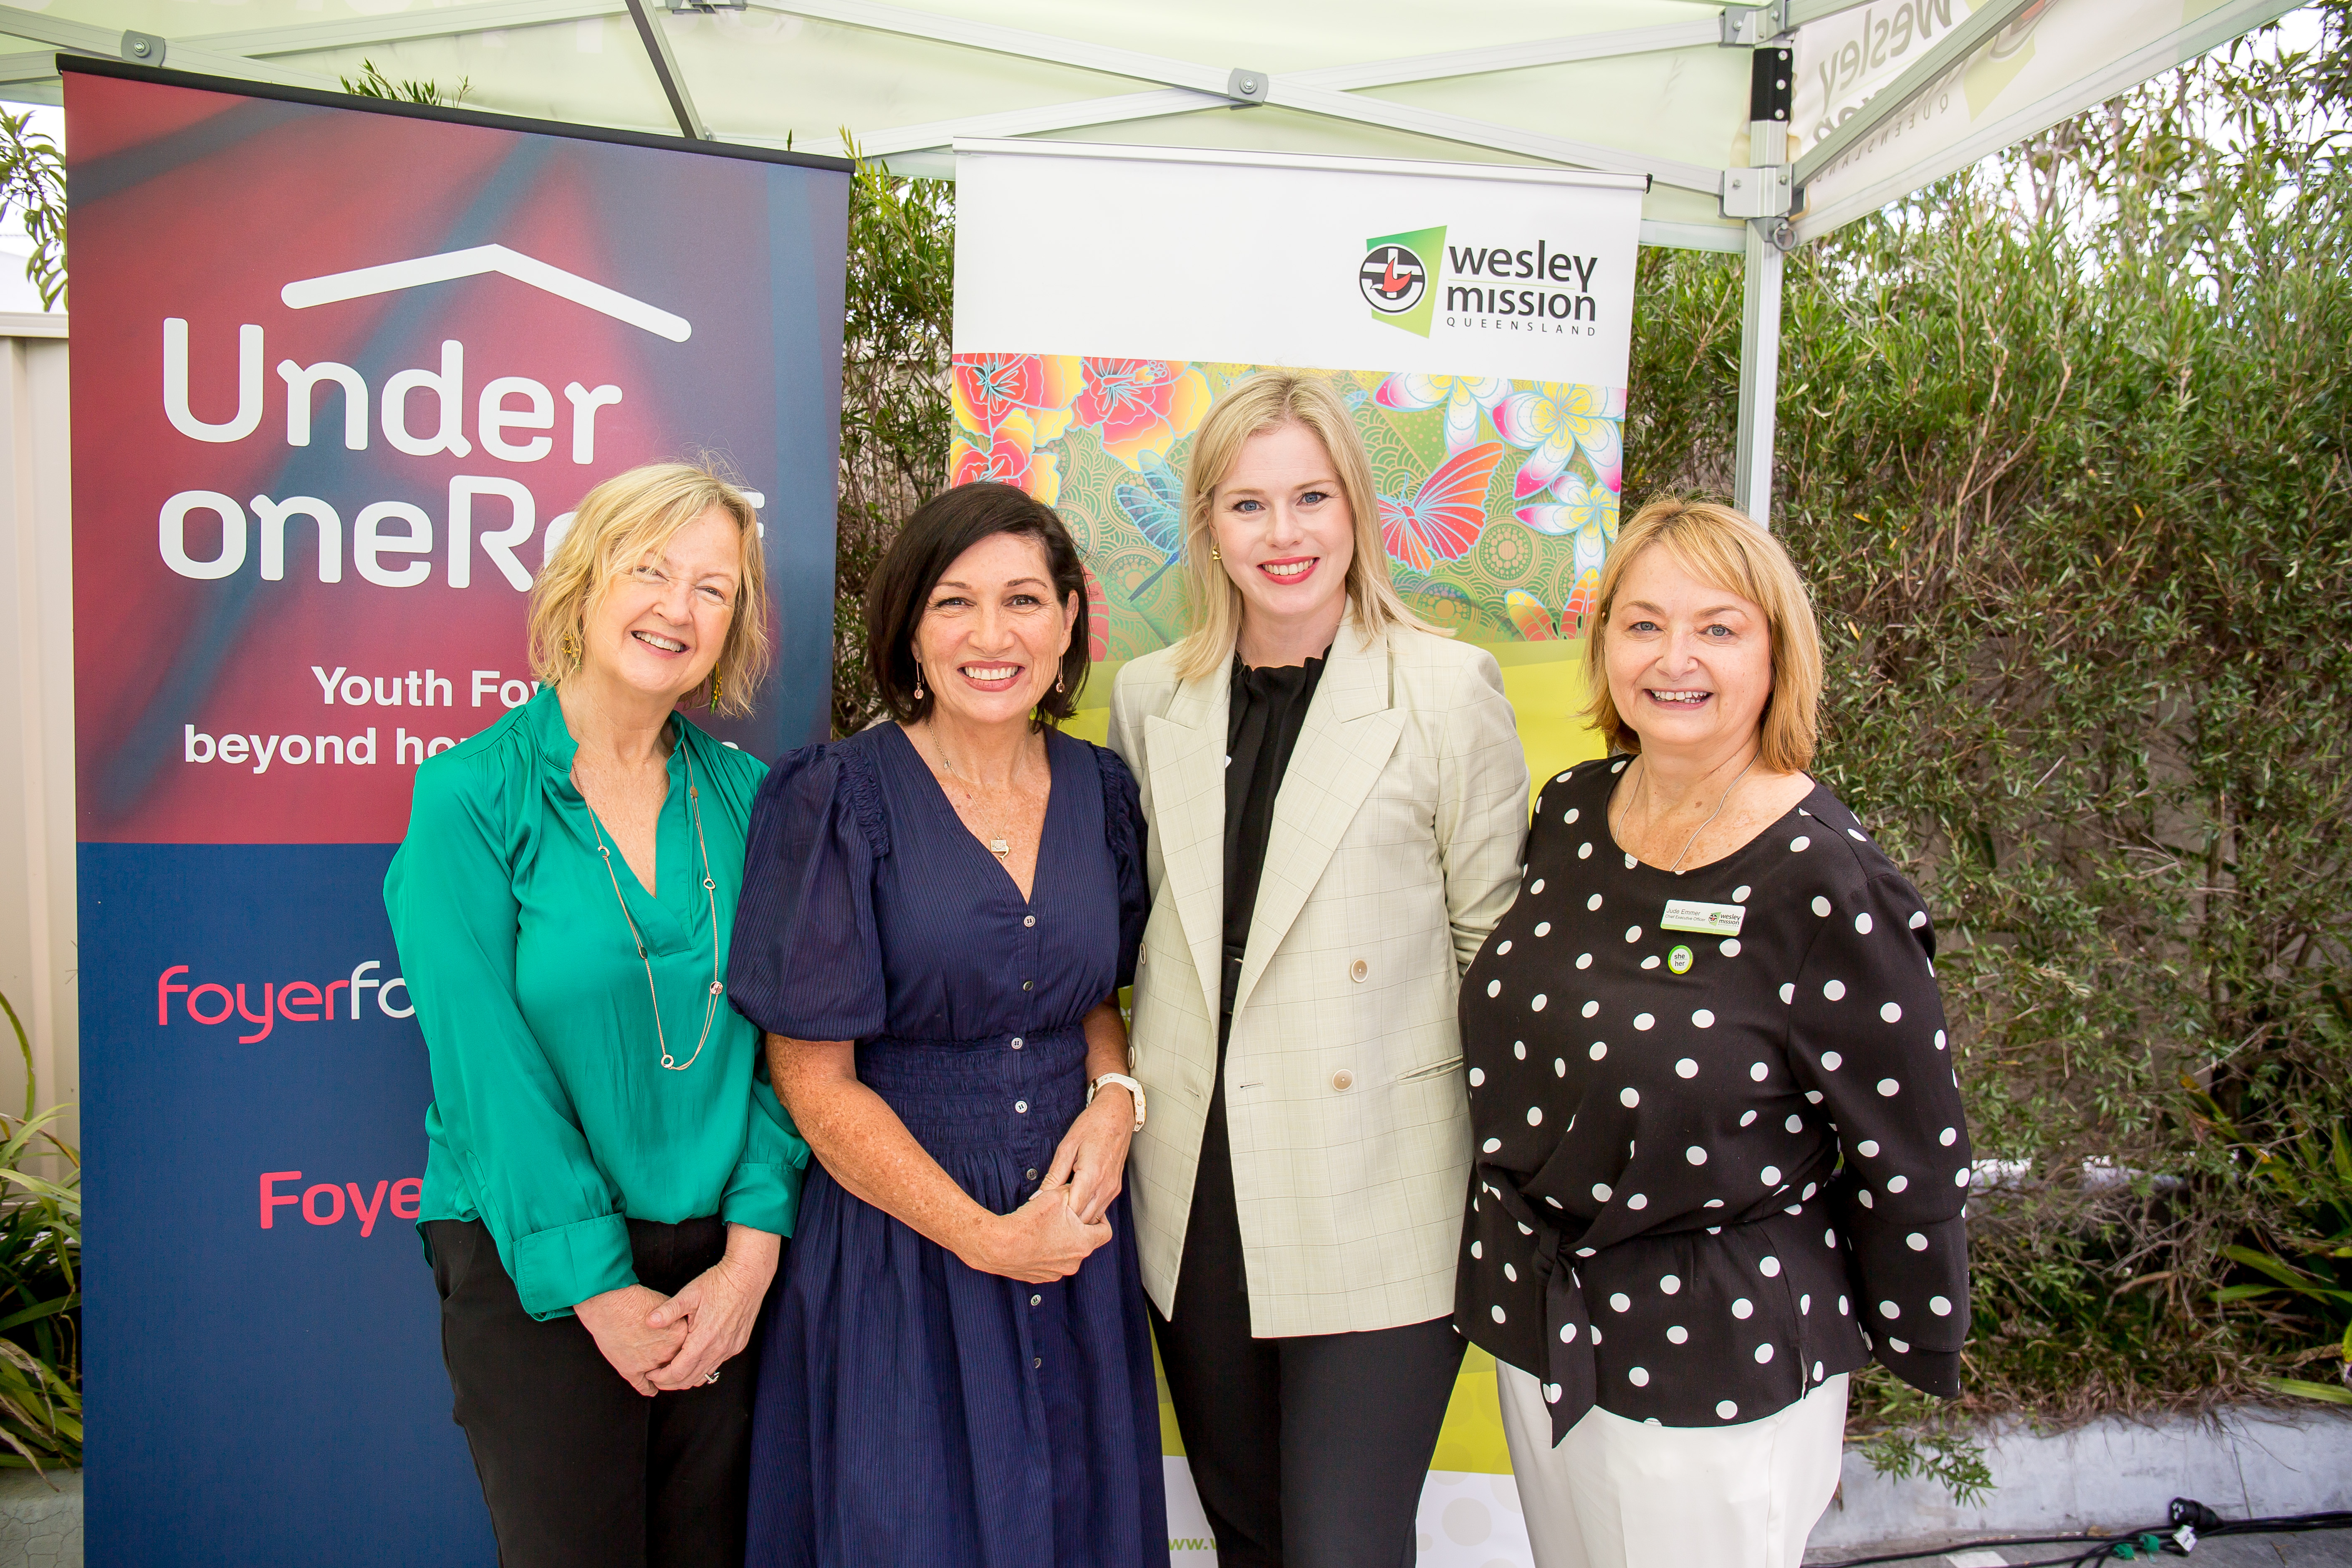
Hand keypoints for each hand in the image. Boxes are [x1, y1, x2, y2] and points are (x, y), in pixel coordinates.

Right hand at [575, 1283, 686, 1395]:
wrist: (610, 1305)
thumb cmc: (636, 1300)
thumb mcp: (667, 1305)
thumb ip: (677, 1320)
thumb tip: (680, 1327)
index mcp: (679, 1335)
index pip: (689, 1348)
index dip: (685, 1347)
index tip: (683, 1348)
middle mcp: (668, 1352)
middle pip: (677, 1363)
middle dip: (676, 1362)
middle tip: (674, 1362)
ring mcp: (650, 1364)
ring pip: (663, 1376)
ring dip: (663, 1376)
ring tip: (663, 1375)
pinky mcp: (632, 1370)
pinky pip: (645, 1386)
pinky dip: (649, 1388)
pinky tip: (652, 1388)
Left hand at [645, 1226, 781, 1390]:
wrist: (748, 1277)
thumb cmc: (718, 1283)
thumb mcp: (689, 1294)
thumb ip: (668, 1311)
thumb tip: (649, 1321)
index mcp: (703, 1339)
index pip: (678, 1372)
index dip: (661, 1378)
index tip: (650, 1374)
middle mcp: (718, 1349)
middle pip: (690, 1380)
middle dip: (670, 1383)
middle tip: (656, 1377)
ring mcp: (730, 1349)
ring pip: (704, 1375)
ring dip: (685, 1378)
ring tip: (671, 1371)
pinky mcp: (737, 1345)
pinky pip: (716, 1365)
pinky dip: (701, 1369)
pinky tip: (692, 1359)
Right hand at [959, 1175, 1110, 1283]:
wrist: (999, 1246)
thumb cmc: (1029, 1223)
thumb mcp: (1056, 1197)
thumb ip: (1072, 1192)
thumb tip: (1077, 1189)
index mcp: (1083, 1244)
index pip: (1105, 1232)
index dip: (1100, 1218)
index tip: (1088, 1210)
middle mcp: (1073, 1263)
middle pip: (1085, 1242)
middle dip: (1077, 1228)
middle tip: (1063, 1215)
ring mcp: (1056, 1273)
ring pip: (1067, 1253)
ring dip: (1061, 1241)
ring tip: (1045, 1227)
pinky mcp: (1040, 1277)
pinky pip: (1050, 1262)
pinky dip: (1046, 1252)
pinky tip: (1034, 1240)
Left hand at [1047, 1088, 1134, 1224]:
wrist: (1117, 1114)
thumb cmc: (1092, 1125)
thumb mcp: (1067, 1147)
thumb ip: (1053, 1176)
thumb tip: (1038, 1196)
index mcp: (1092, 1176)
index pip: (1072, 1210)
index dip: (1057, 1212)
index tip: (1045, 1207)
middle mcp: (1105, 1187)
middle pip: (1083, 1219)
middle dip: (1066, 1218)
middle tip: (1051, 1208)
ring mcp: (1112, 1189)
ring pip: (1093, 1217)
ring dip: (1077, 1215)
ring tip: (1062, 1203)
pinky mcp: (1115, 1188)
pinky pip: (1100, 1209)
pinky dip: (1087, 1210)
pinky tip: (1075, 1199)